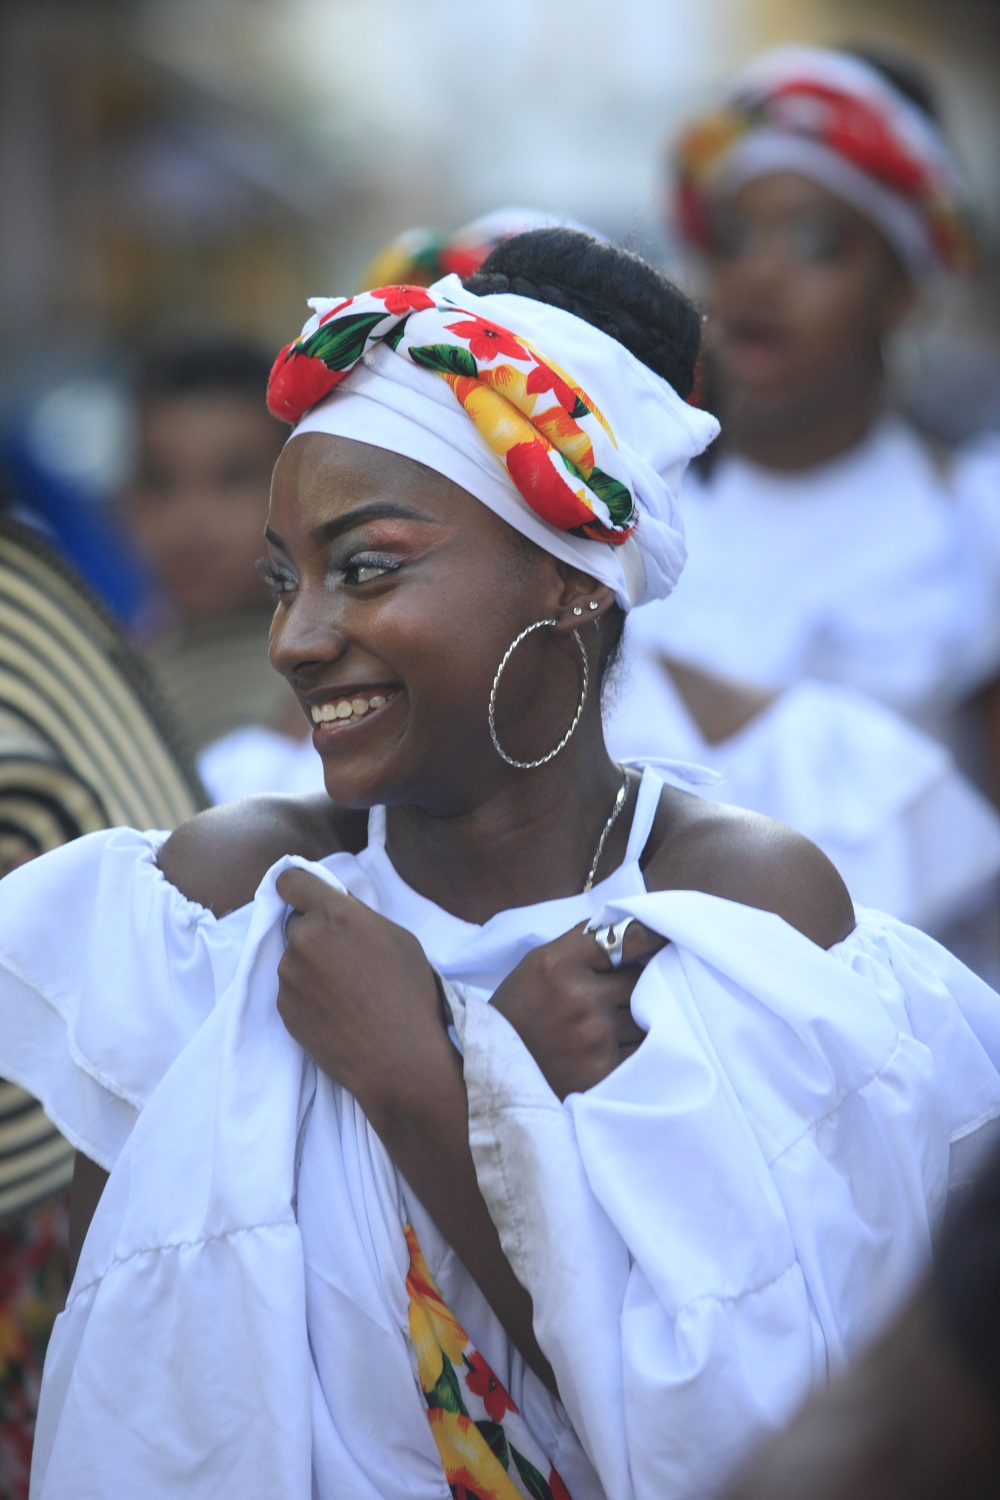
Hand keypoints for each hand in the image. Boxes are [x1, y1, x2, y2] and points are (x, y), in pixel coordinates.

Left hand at [275, 867, 445, 1112]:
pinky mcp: (283, 1007)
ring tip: (344, 992)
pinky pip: (291, 989)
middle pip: (295, 923)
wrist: (399, 1058)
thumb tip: (337, 909)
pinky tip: (335, 1012)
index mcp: (335, 914)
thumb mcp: (399, 939)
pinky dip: (306, 995)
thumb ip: (359, 916)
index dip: (297, 887)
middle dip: (313, 933)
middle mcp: (304, 939)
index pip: (291, 882)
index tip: (303, 897)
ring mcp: (289, 975)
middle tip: (343, 958)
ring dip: (310, 966)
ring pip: (293, 958)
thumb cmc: (410, 994)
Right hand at [490, 919, 664, 1099]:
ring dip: (642, 1017)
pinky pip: (643, 1051)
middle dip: (641, 982)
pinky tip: (621, 1046)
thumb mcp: (540, 961)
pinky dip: (639, 1048)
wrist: (495, 1069)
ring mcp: (595, 1037)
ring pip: (647, 1016)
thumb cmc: (521, 1007)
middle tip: (632, 988)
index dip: (652, 937)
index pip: (628, 939)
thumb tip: (629, 924)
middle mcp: (581, 998)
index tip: (664, 939)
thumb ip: (582, 942)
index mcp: (561, 963)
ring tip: (618, 1021)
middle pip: (642, 979)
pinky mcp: (604, 1071)